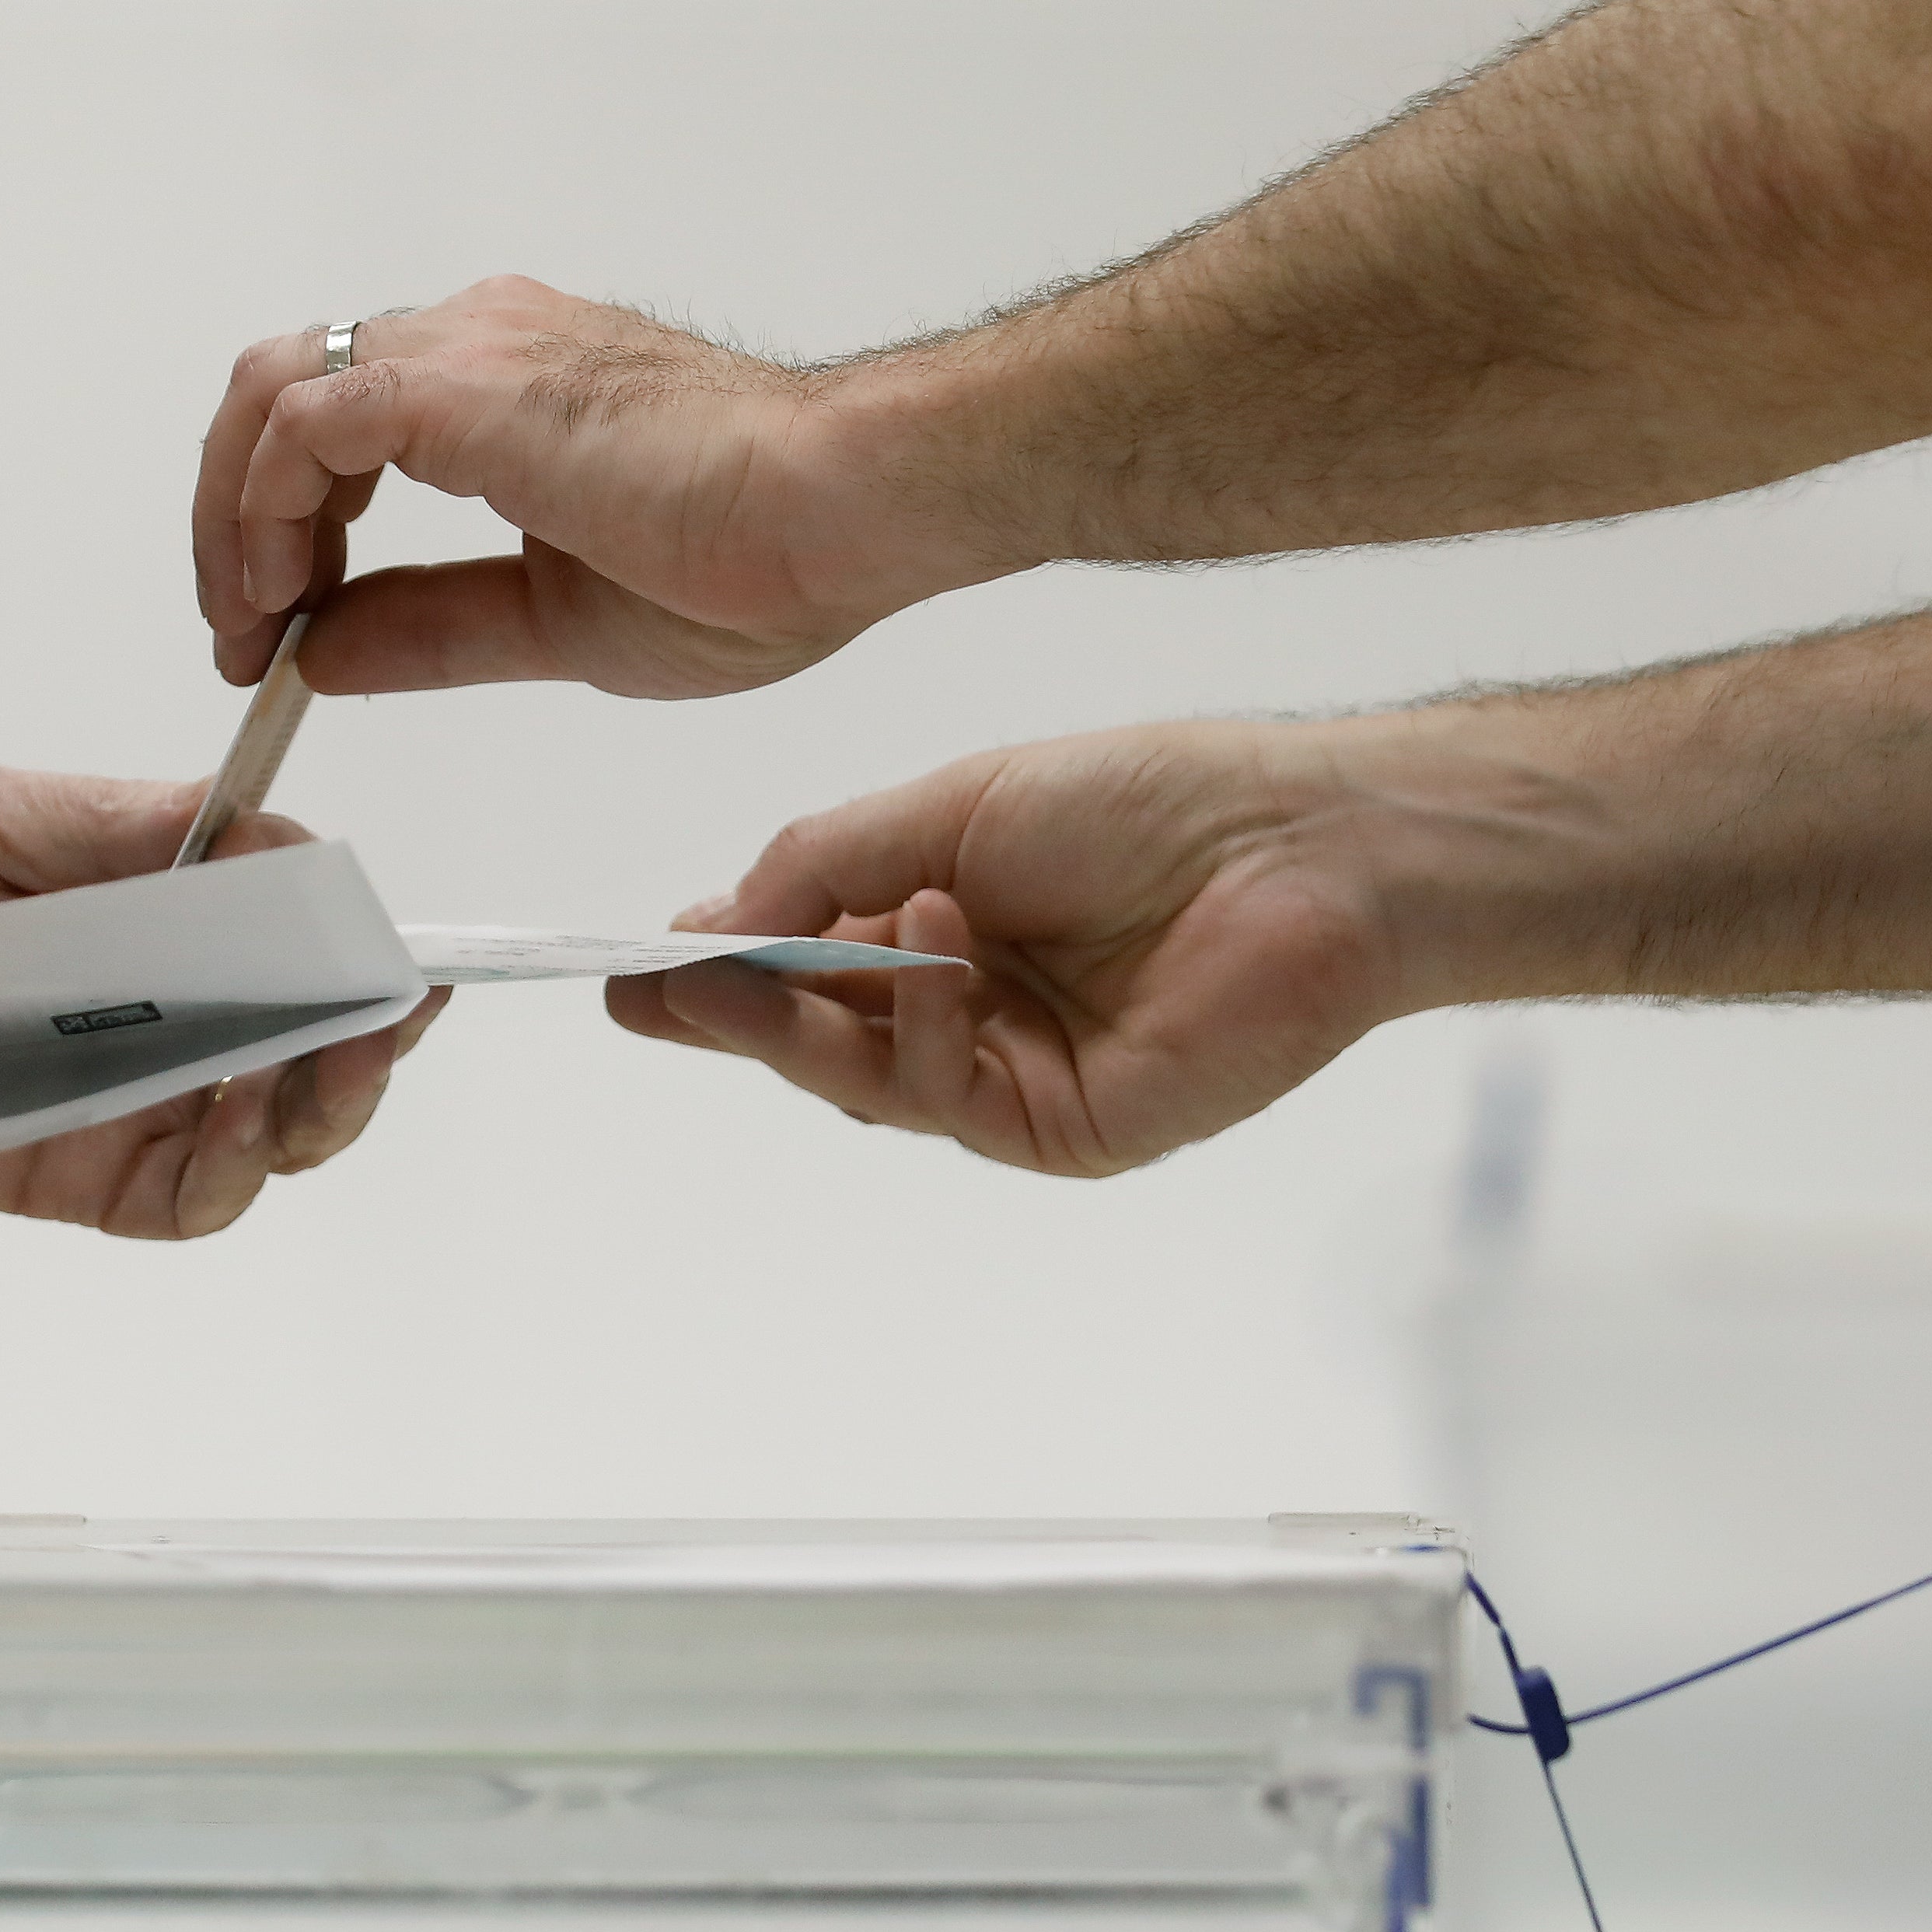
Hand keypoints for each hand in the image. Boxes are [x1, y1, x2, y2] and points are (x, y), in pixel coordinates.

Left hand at [0, 749, 446, 1237]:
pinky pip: (174, 1199)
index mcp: (149, 901)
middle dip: (364, 1037)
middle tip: (385, 1019)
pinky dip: (223, 1177)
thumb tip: (264, 831)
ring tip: (315, 1080)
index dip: (358, 942)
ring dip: (312, 1111)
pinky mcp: (65, 1172)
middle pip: (304, 1042)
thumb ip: (112, 827)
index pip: (290, 926)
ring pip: (262, 1130)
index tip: (402, 943)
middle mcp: (155, 1005)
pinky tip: (232, 1138)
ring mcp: (118, 1094)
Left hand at [194, 276, 1002, 701]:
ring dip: (237, 514)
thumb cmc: (759, 557)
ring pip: (273, 392)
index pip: (341, 429)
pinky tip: (283, 590)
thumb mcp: (549, 624)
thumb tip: (323, 652)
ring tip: (249, 621)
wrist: (844, 512)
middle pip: (285, 393)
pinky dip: (267, 504)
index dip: (283, 531)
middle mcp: (475, 344)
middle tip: (239, 636)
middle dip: (237, 520)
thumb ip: (430, 627)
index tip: (276, 633)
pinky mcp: (459, 386)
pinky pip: (304, 418)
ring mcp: (465, 352)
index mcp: (506, 390)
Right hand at [606, 725, 1406, 1174]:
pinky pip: (952, 1096)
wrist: (1299, 842)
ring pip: (866, 1079)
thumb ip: (826, 861)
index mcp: (937, 927)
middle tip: (643, 993)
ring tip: (719, 978)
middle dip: (727, 1013)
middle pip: (816, 1035)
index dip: (717, 965)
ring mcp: (1012, 1077)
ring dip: (789, 1028)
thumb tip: (708, 915)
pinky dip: (923, 1024)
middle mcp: (966, 1010)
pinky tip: (931, 945)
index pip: (800, 963)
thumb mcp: (948, 806)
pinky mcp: (1066, 1130)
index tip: (632, 964)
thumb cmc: (1145, 801)